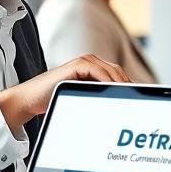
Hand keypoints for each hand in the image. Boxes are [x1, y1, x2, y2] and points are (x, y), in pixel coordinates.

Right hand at [0, 55, 129, 130]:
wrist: (30, 100)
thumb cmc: (54, 101)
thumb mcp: (81, 99)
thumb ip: (97, 99)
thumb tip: (119, 109)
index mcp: (94, 69)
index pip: (119, 76)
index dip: (130, 87)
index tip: (140, 101)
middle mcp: (91, 62)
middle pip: (119, 72)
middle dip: (129, 87)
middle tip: (139, 102)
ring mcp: (85, 62)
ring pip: (112, 71)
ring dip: (123, 85)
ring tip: (130, 100)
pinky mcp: (78, 64)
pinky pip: (99, 71)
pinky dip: (109, 81)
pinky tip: (115, 92)